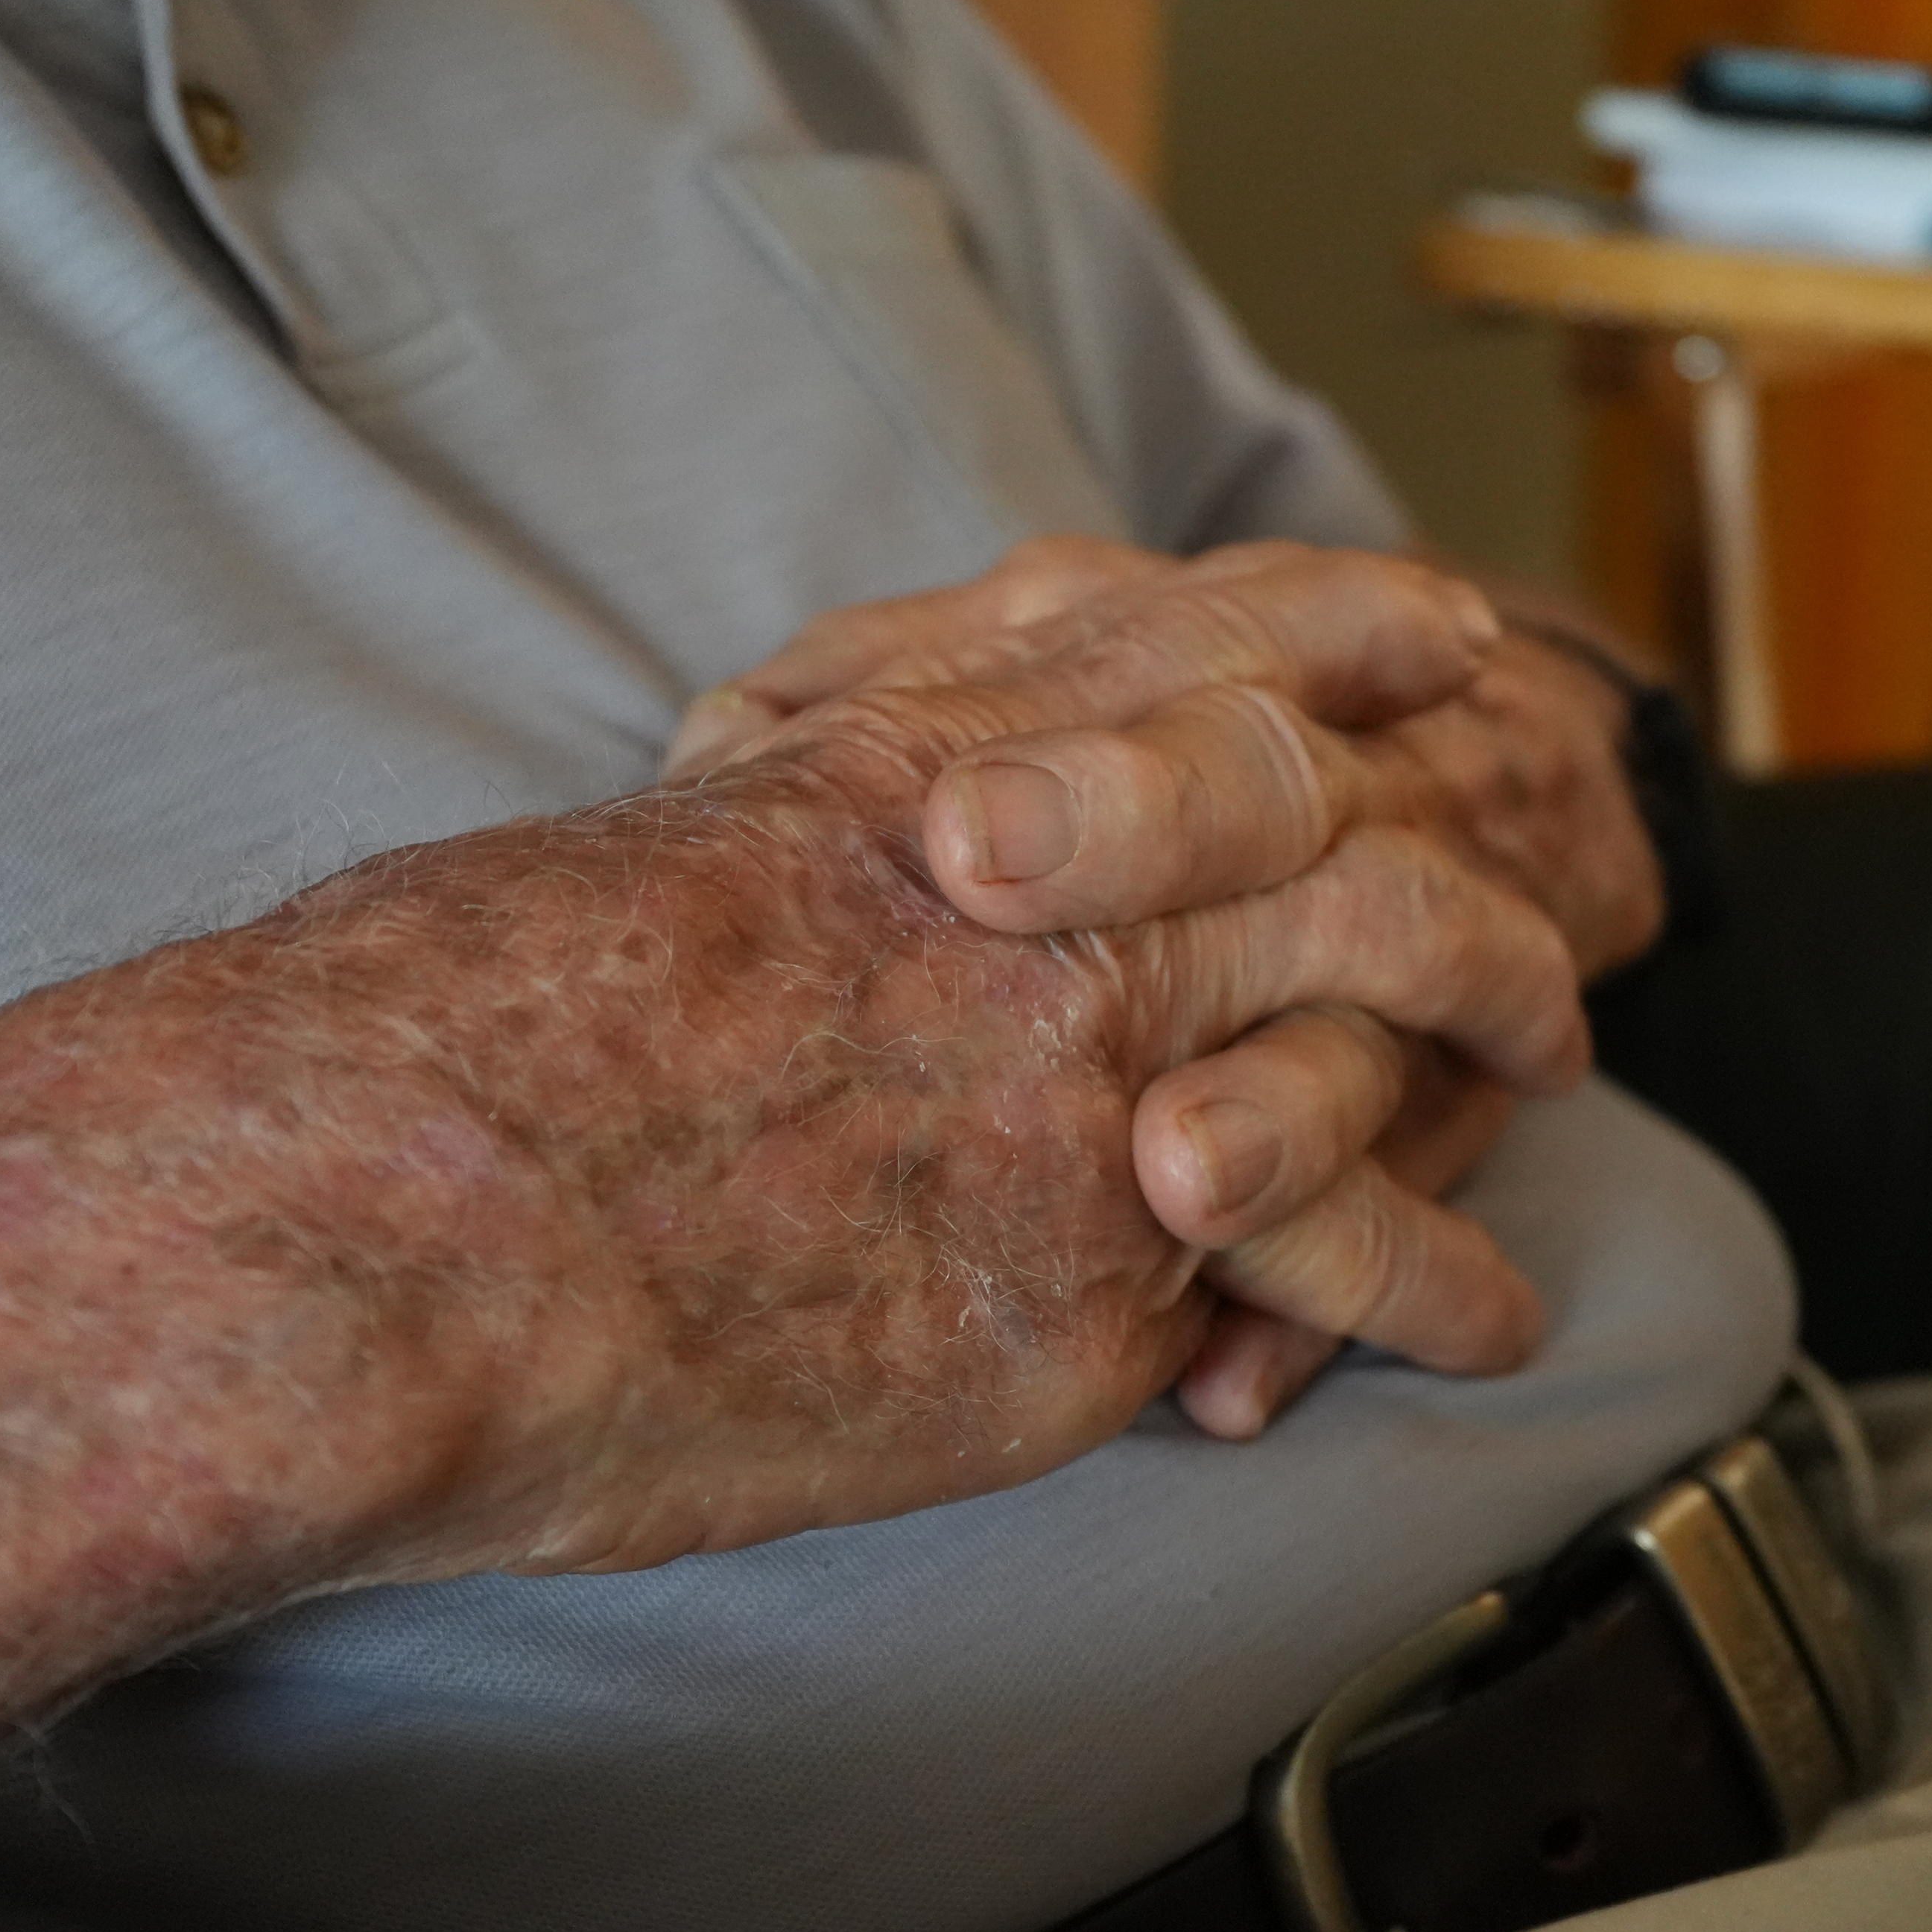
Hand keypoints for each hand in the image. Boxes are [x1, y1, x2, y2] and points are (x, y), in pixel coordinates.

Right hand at [0, 552, 1576, 1931]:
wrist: (384, 1225)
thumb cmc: (428, 1049)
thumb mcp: (623, 867)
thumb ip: (775, 838)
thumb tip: (815, 847)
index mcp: (903, 766)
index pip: (1182, 644)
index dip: (1331, 626)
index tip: (1433, 626)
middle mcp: (1030, 892)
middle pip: (1332, 811)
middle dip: (1462, 835)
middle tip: (1541, 874)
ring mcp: (1081, 1082)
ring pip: (1377, 1003)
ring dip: (1487, 1022)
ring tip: (1547, 1055)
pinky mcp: (1085, 1281)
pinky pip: (1326, 1254)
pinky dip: (1429, 1275)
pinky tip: (1488, 1305)